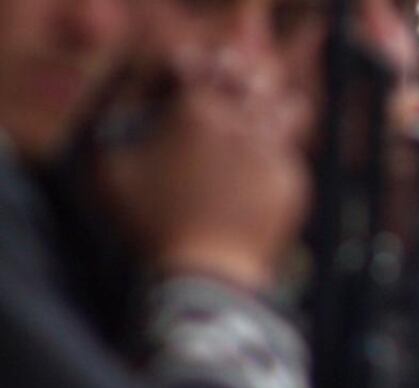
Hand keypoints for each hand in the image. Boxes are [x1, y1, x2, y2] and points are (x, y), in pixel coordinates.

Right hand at [99, 44, 310, 289]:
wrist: (207, 273)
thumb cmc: (150, 226)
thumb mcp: (109, 174)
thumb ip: (116, 130)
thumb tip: (128, 115)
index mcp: (193, 110)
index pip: (199, 67)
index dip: (194, 67)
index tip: (190, 75)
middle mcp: (239, 122)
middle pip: (249, 82)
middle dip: (238, 83)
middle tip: (232, 91)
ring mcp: (272, 151)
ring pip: (285, 110)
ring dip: (271, 110)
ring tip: (260, 120)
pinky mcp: (292, 181)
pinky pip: (289, 157)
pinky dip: (277, 159)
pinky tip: (267, 169)